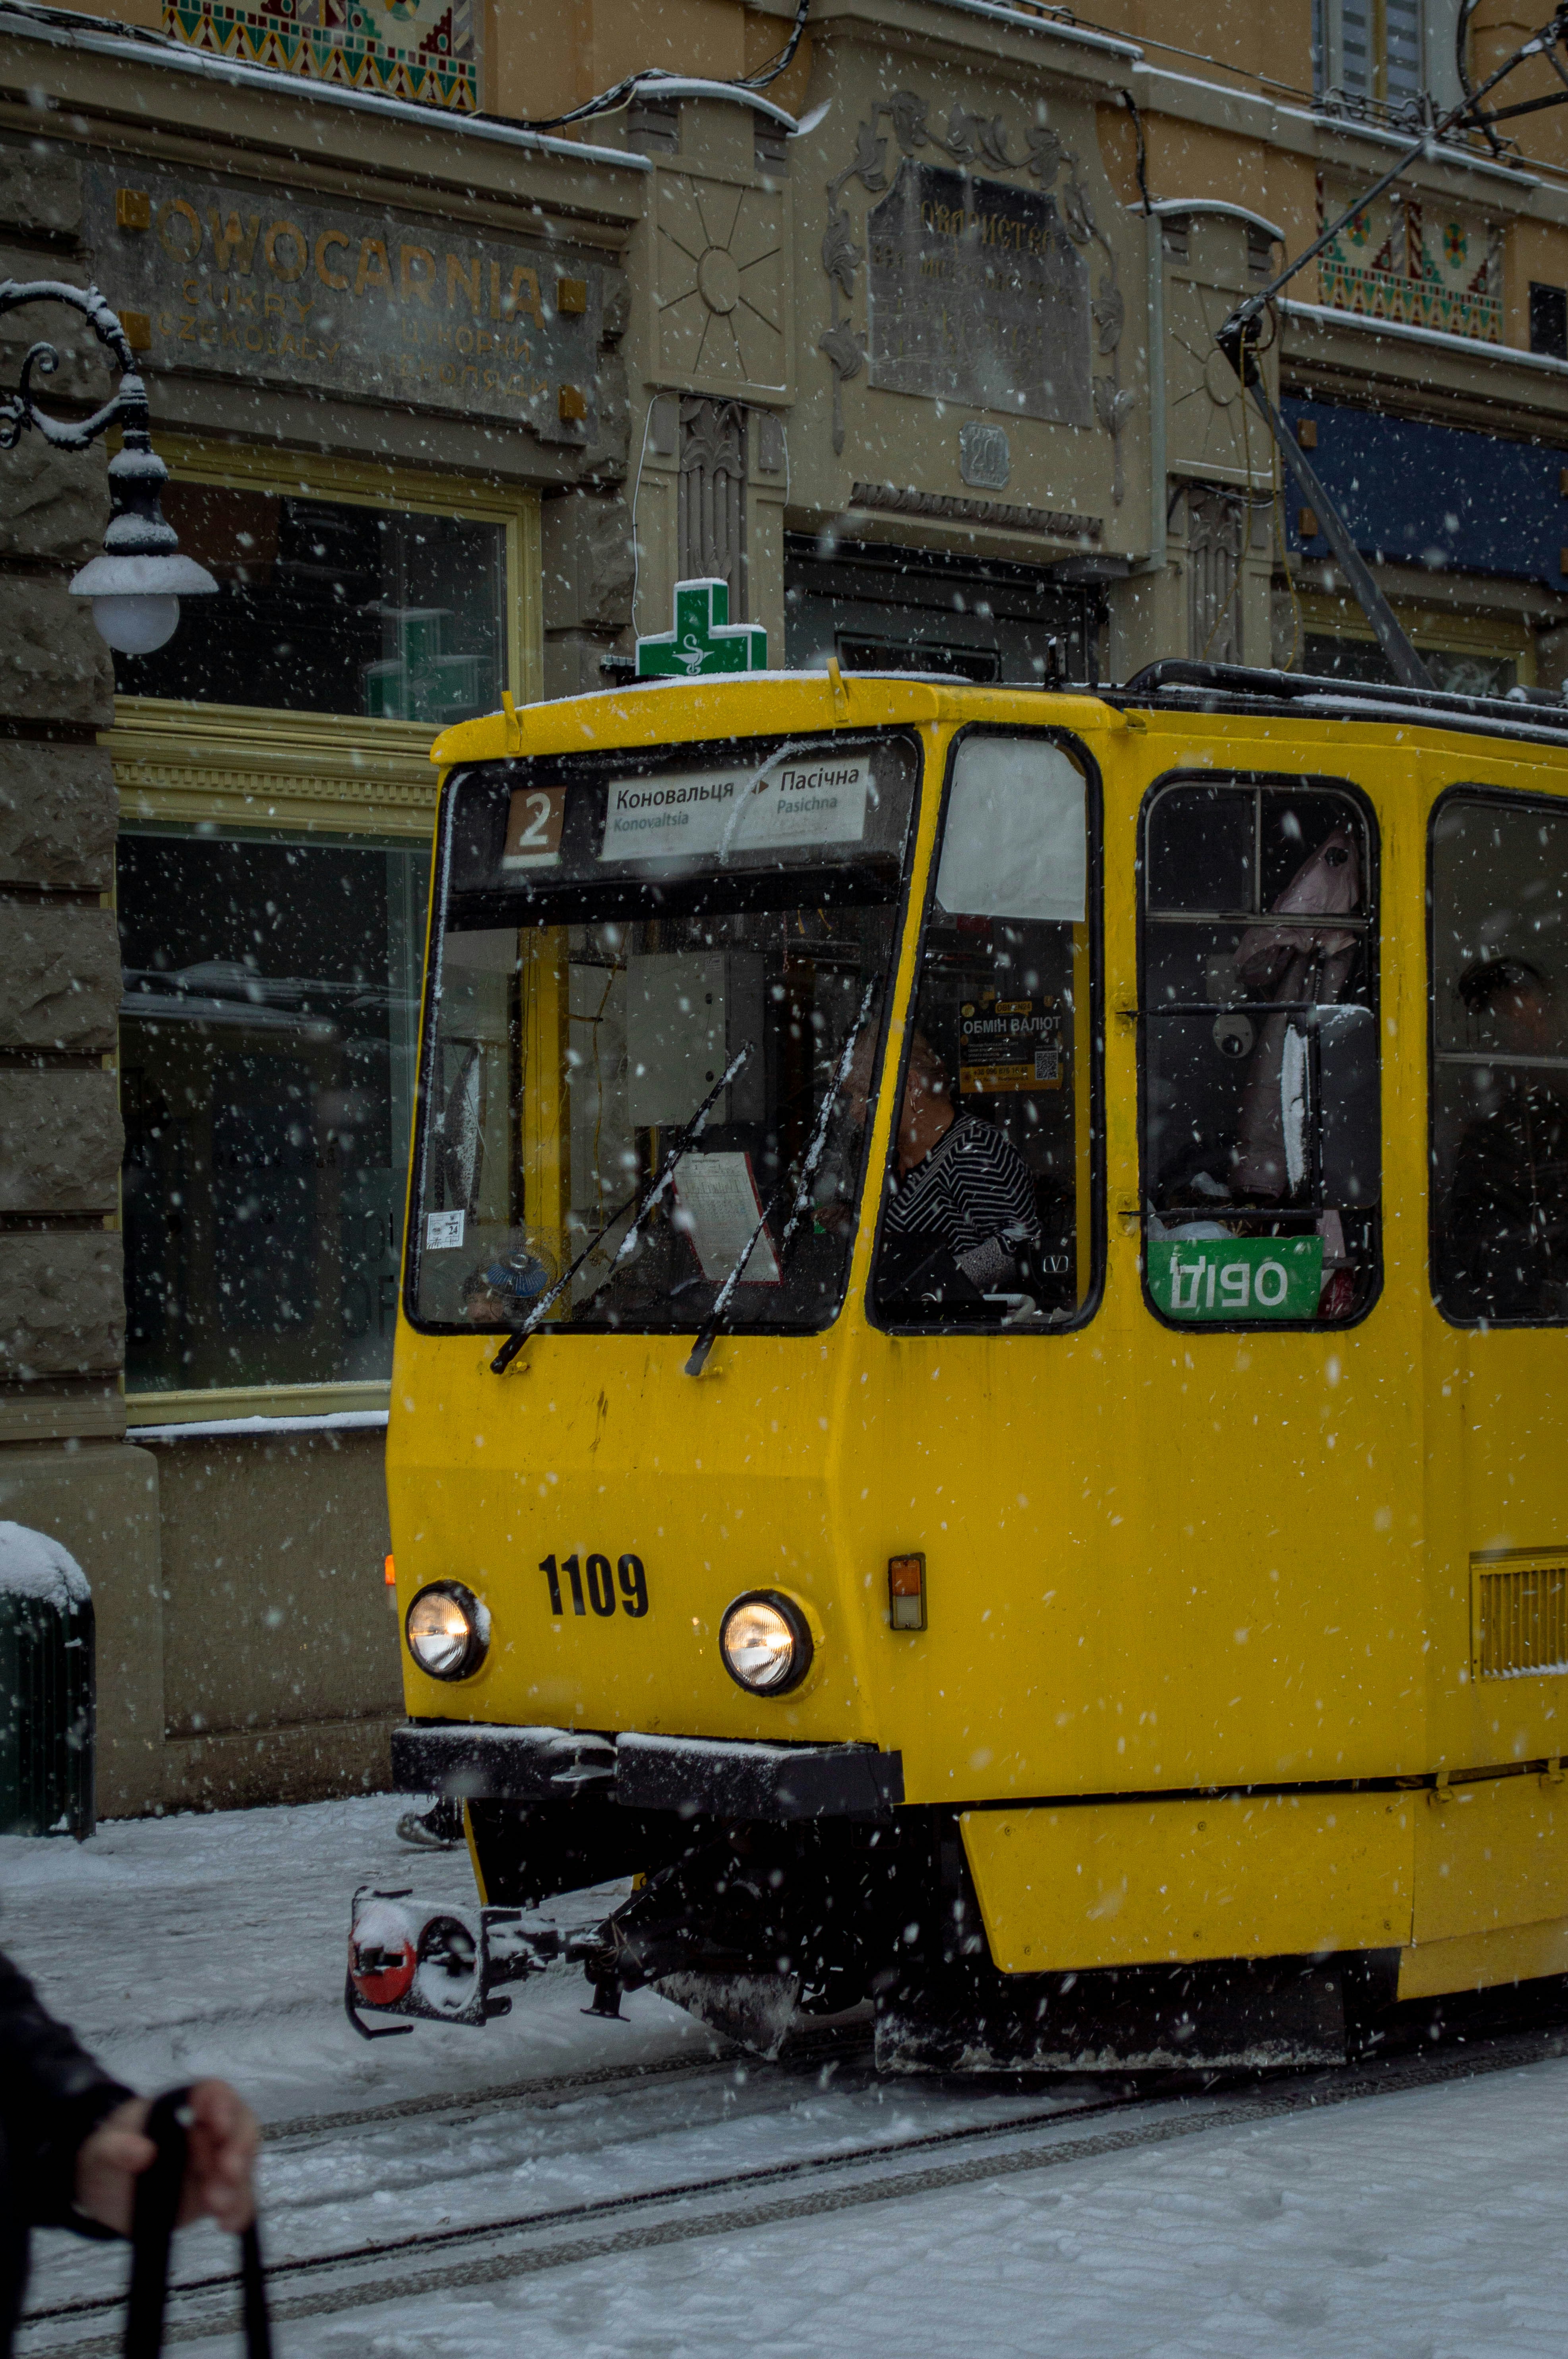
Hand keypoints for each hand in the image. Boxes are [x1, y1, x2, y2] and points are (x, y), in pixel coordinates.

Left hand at [75, 2080, 258, 2235]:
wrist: (104, 2195)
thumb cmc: (106, 2159)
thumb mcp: (99, 2150)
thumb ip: (115, 2147)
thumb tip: (144, 2152)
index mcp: (181, 2108)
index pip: (212, 2093)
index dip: (222, 2104)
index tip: (219, 2125)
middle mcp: (205, 2131)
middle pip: (239, 2126)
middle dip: (238, 2147)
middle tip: (228, 2172)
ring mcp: (213, 2164)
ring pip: (243, 2163)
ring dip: (238, 2183)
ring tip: (217, 2207)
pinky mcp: (214, 2194)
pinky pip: (236, 2198)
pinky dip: (239, 2209)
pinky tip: (229, 2224)